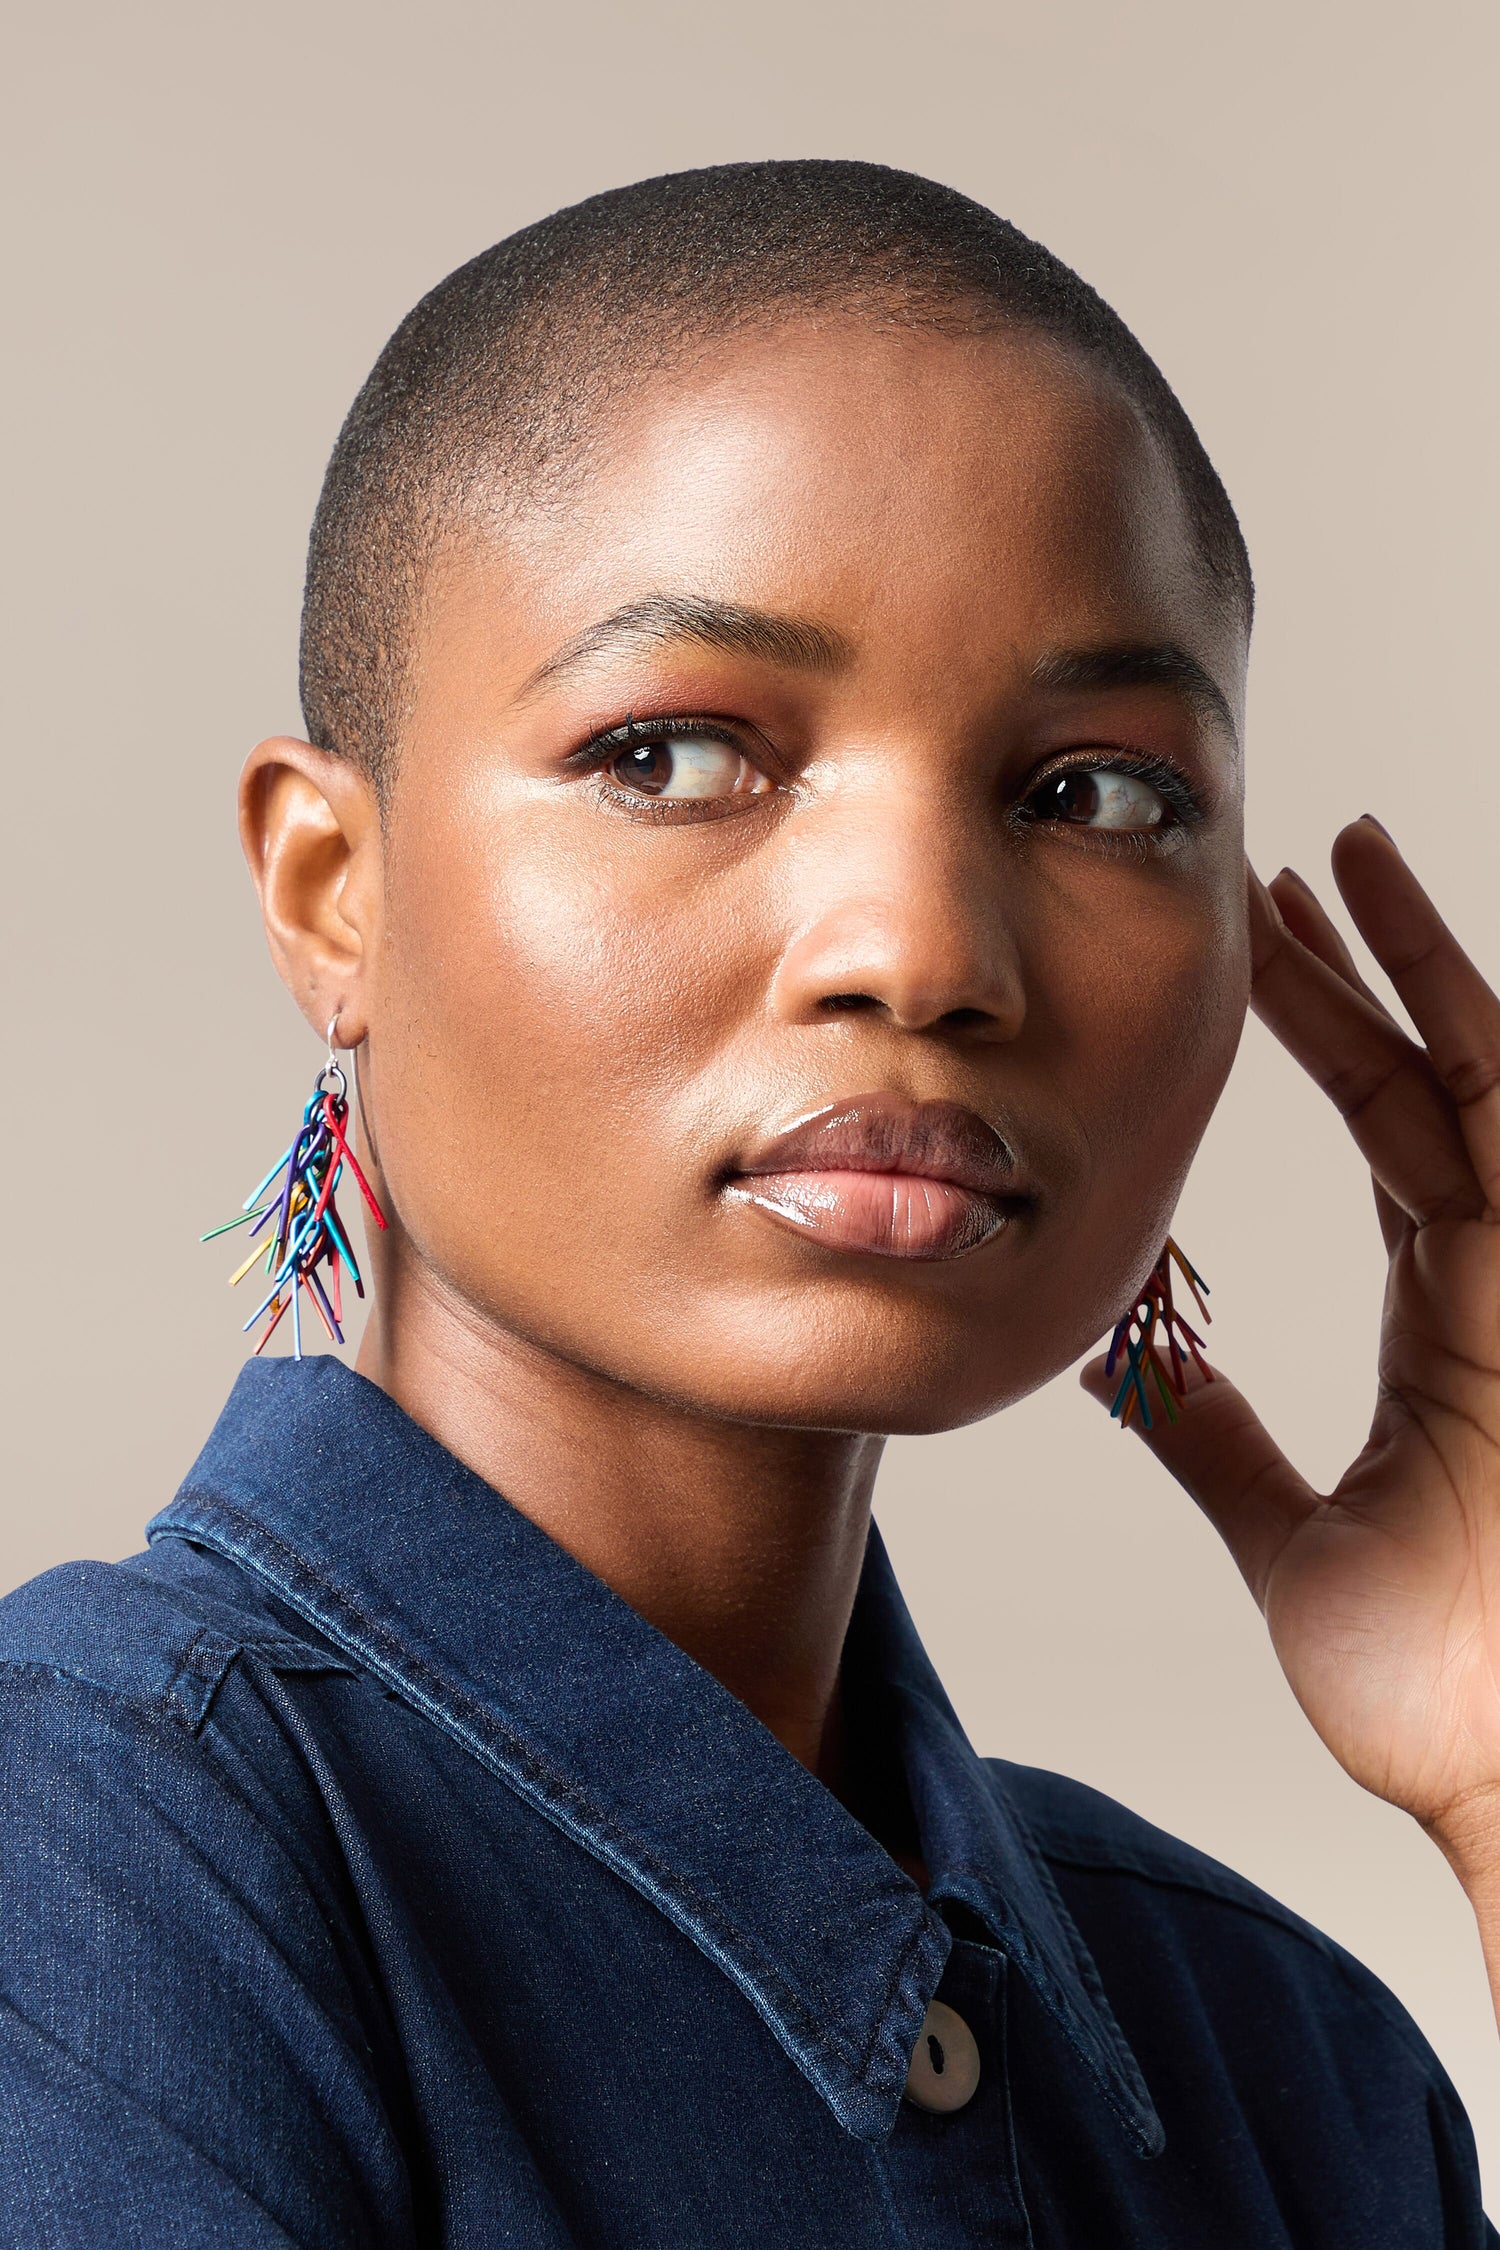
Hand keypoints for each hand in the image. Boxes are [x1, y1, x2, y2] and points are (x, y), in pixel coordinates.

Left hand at [1085, 816, 1499, 1902]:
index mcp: (1447, 1319)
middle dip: (1358, 974)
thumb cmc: (1441, 1692)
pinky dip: (1479, 1038)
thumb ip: (1218, 1441)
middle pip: (1424, 1083)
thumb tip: (1125, 1374)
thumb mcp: (1288, 1534)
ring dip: (1419, 966)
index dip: (1335, 1037)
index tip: (1264, 960)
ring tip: (1348, 861)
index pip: (1389, 1135)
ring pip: (1478, 1080)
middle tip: (1285, 875)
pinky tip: (1429, 950)